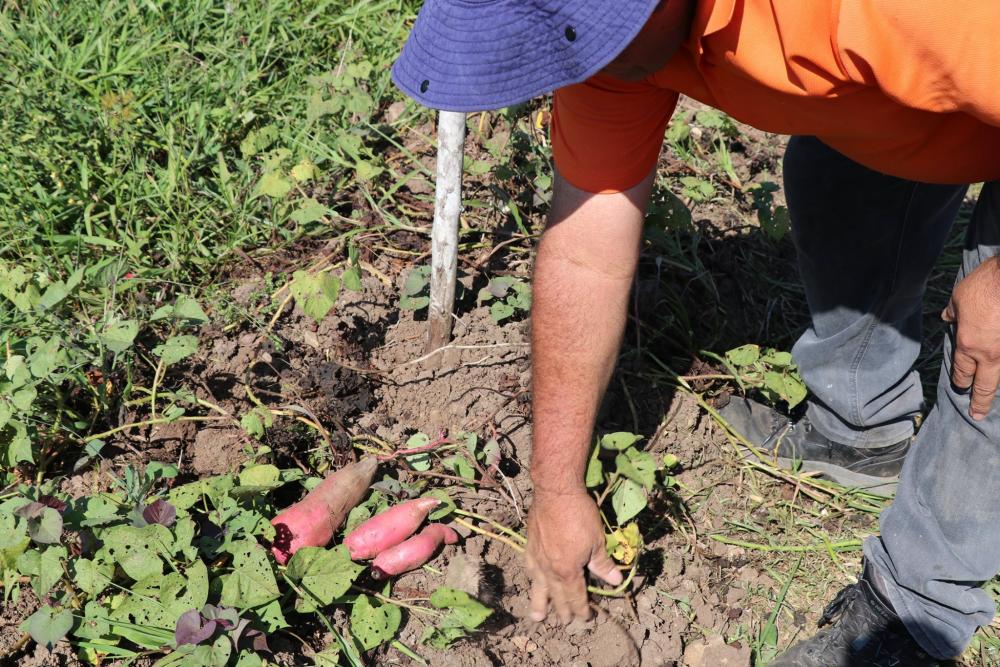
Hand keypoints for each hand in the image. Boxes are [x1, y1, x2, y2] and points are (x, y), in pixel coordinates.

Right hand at [525, 489, 621, 623]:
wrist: (555, 493)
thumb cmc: (579, 515)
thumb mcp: (597, 540)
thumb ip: (603, 564)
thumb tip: (614, 581)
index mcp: (567, 571)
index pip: (575, 597)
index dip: (581, 609)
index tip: (585, 618)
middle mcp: (549, 569)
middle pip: (556, 595)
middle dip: (562, 610)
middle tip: (564, 623)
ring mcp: (537, 557)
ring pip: (538, 585)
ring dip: (539, 602)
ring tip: (537, 616)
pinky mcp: (529, 545)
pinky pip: (530, 567)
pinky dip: (533, 577)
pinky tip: (532, 578)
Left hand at [942, 257, 999, 419]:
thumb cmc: (983, 287)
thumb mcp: (959, 299)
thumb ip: (953, 313)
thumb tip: (946, 317)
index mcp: (968, 345)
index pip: (962, 371)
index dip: (960, 381)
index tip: (960, 387)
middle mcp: (989, 353)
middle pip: (984, 385)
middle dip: (980, 402)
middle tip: (977, 415)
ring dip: (996, 387)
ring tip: (991, 401)